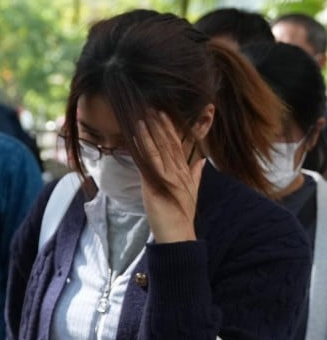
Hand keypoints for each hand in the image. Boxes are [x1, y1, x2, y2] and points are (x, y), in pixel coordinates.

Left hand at [136, 111, 202, 243]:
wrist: (178, 233)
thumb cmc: (181, 214)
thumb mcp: (192, 191)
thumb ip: (196, 174)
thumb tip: (201, 160)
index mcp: (188, 171)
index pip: (183, 144)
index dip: (178, 127)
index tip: (171, 112)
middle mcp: (180, 170)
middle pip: (172, 142)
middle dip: (164, 123)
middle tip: (155, 106)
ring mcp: (170, 176)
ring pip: (161, 148)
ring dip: (152, 130)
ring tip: (145, 115)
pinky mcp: (159, 183)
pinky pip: (150, 161)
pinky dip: (144, 147)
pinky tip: (137, 136)